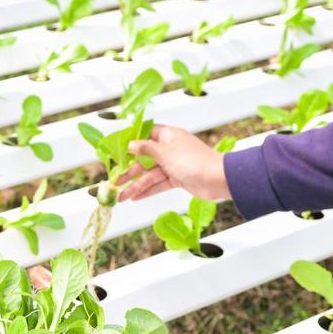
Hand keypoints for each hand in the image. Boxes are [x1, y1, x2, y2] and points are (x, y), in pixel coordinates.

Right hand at [116, 125, 230, 202]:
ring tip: (121, 197)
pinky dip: (148, 190)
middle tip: (115, 182)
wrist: (217, 179)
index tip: (118, 150)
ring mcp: (173, 165)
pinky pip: (158, 184)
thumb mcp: (165, 153)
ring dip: (136, 185)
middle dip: (129, 172)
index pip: (145, 135)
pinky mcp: (177, 179)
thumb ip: (146, 149)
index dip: (132, 143)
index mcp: (167, 136)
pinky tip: (135, 197)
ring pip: (150, 175)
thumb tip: (131, 145)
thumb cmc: (194, 161)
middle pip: (144, 160)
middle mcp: (169, 149)